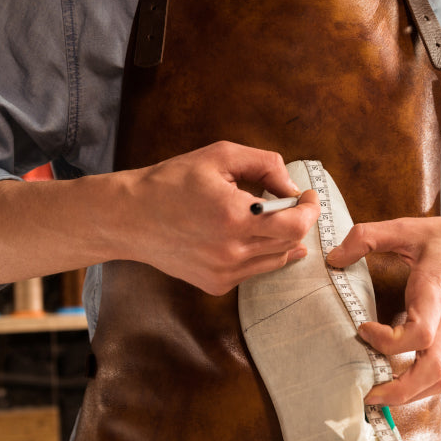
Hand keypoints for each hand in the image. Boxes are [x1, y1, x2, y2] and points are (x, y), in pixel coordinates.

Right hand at [123, 141, 320, 294]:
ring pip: (276, 260)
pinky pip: (254, 271)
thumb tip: (292, 186)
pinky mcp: (216, 284)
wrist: (130, 217)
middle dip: (297, 221)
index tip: (307, 197)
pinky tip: (244, 236)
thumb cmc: (172, 182)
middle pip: (290, 243)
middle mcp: (231, 251)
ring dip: (281, 239)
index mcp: (234, 217)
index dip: (310, 210)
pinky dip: (258, 253)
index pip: (295, 225)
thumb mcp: (219, 156)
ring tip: (269, 220)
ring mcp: (224, 272)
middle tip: (290, 204)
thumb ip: (264, 165)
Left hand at [325, 215, 440, 404]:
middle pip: (434, 374)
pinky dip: (418, 386)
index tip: (362, 327)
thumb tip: (333, 258)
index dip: (387, 340)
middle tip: (365, 392)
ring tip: (375, 394)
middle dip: (398, 391)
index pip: (420, 334)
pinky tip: (392, 381)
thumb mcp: (410, 228)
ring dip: (407, 395)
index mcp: (438, 295)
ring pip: (439, 381)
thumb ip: (367, 237)